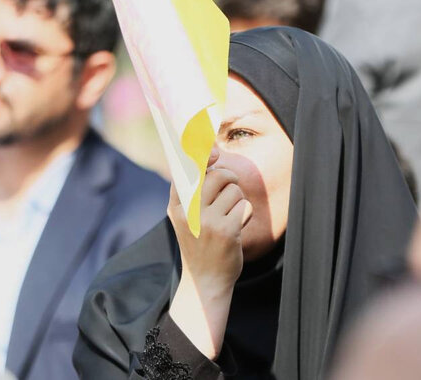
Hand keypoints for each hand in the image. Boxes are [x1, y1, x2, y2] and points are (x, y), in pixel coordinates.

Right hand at [167, 150, 252, 358]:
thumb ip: (196, 186)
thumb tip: (213, 153)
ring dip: (237, 202)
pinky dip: (244, 216)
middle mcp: (187, 209)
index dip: (199, 149)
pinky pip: (244, 206)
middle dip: (229, 180)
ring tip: (227, 220)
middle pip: (218, 174)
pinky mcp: (225, 230)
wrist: (204, 282)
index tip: (209, 139)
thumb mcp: (188, 215)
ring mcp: (206, 221)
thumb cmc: (200, 242)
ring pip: (234, 189)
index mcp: (176, 203)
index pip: (186, 168)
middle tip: (226, 196)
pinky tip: (234, 231)